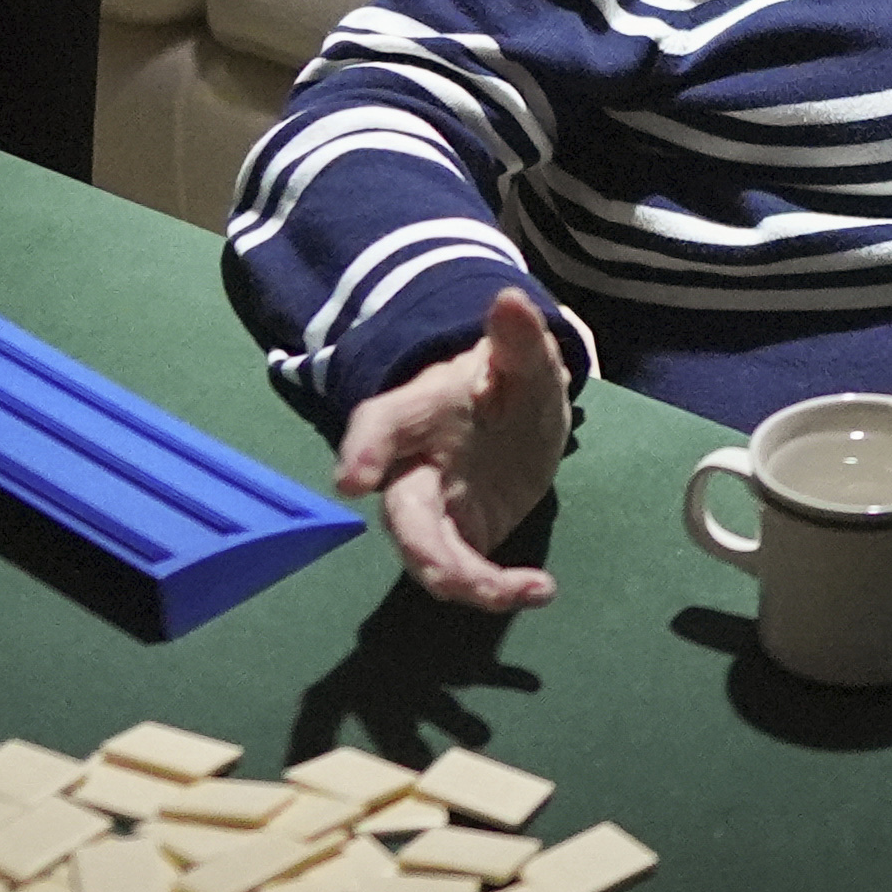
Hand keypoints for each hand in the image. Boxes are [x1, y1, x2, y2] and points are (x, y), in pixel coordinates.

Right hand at [335, 288, 572, 608]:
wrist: (521, 417)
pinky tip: (540, 589)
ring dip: (467, 580)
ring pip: (430, 555)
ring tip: (522, 590)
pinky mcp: (459, 541)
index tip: (351, 480)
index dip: (362, 451)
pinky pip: (464, 574)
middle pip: (401, 512)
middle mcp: (411, 467)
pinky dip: (495, 589)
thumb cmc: (509, 381)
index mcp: (417, 412)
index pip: (379, 425)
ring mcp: (433, 511)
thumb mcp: (524, 359)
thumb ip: (518, 339)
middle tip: (450, 579)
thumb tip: (510, 301)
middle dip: (420, 547)